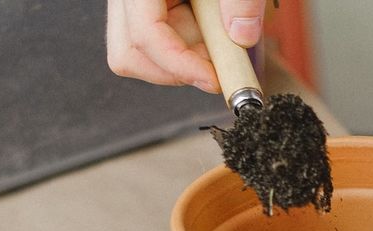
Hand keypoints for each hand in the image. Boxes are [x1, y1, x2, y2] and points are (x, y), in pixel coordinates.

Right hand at [106, 0, 265, 92]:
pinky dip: (184, 52)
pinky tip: (207, 34)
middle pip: (130, 53)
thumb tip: (242, 35)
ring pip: (139, 56)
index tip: (214, 79)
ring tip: (215, 39)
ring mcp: (133, 5)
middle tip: (217, 63)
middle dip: (176, 68)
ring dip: (182, 62)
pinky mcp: (146, 14)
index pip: (144, 33)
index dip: (179, 64)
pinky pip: (155, 48)